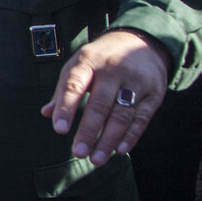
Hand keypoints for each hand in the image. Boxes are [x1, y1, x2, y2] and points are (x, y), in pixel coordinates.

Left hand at [41, 30, 169, 165]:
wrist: (140, 41)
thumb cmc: (100, 59)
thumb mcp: (78, 65)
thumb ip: (63, 90)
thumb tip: (47, 113)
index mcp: (89, 60)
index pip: (74, 85)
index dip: (66, 108)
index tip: (59, 130)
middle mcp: (113, 69)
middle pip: (100, 104)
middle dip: (89, 131)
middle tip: (78, 153)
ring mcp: (136, 80)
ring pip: (122, 114)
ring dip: (109, 139)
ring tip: (96, 159)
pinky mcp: (154, 92)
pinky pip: (142, 118)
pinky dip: (131, 136)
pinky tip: (119, 150)